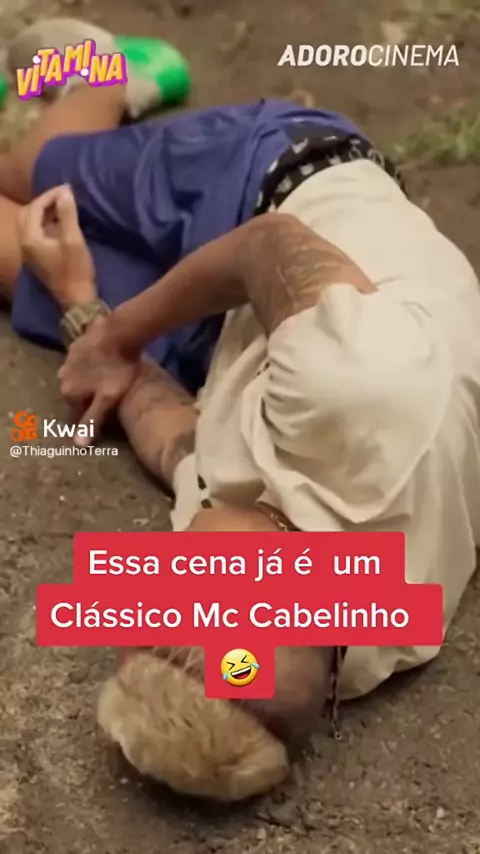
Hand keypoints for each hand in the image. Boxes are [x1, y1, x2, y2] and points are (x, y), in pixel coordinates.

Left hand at [21, 184, 94, 307]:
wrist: (77, 300)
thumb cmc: (76, 271)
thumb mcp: (74, 240)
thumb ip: (67, 214)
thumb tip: (65, 192)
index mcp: (30, 239)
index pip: (35, 208)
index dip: (51, 195)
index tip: (69, 189)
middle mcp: (25, 244)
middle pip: (29, 214)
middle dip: (45, 202)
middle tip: (64, 196)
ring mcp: (30, 253)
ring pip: (32, 224)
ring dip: (46, 213)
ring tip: (64, 206)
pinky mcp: (38, 258)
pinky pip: (37, 233)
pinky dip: (47, 224)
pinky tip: (61, 223)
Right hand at [57, 316, 139, 443]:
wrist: (120, 333)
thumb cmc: (116, 370)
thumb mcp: (107, 399)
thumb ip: (92, 421)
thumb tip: (77, 444)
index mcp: (68, 391)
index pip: (79, 409)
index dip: (96, 411)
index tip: (111, 409)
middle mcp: (63, 375)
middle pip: (78, 391)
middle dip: (91, 394)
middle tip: (113, 392)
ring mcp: (69, 357)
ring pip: (80, 374)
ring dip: (92, 377)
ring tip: (112, 376)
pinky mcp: (78, 342)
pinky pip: (84, 359)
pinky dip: (94, 362)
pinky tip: (109, 360)